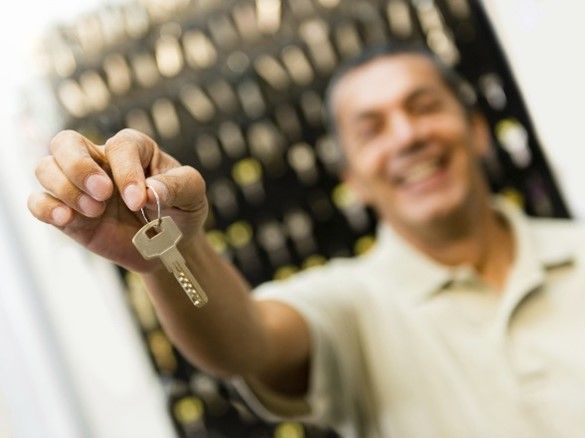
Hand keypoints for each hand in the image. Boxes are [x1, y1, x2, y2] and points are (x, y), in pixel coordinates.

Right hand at [28, 129, 208, 272]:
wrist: (170, 245)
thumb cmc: (182, 210)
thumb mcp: (193, 194)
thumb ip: (177, 186)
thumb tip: (149, 190)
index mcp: (134, 149)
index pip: (120, 146)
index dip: (127, 172)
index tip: (139, 201)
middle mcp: (101, 162)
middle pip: (66, 142)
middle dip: (79, 167)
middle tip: (103, 193)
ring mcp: (80, 187)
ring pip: (45, 168)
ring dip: (65, 189)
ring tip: (94, 210)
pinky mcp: (69, 213)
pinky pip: (38, 202)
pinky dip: (46, 208)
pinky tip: (66, 218)